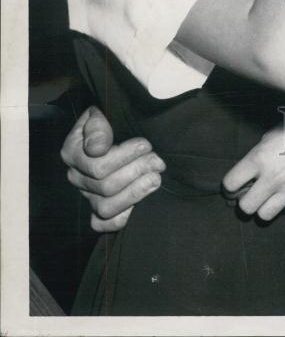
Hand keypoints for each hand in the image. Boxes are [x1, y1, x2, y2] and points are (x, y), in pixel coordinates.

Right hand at [60, 106, 164, 232]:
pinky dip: (123, 217)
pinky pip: (103, 224)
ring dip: (135, 193)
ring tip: (156, 178)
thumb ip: (97, 127)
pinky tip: (142, 203)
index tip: (146, 145)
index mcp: (73, 153)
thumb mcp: (102, 114)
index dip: (126, 156)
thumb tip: (97, 148)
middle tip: (158, 161)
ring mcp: (87, 195)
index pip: (98, 165)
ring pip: (106, 207)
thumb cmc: (111, 119)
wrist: (119, 128)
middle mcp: (77, 177)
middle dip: (137, 172)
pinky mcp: (97, 211)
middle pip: (106, 186)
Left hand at [222, 105, 284, 221]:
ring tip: (267, 195)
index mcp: (260, 158)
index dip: (229, 186)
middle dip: (244, 201)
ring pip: (263, 215)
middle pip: (244, 207)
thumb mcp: (271, 136)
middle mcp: (274, 177)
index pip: (230, 184)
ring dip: (262, 206)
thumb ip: (256, 157)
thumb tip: (246, 178)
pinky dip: (284, 201)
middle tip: (249, 193)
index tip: (234, 185)